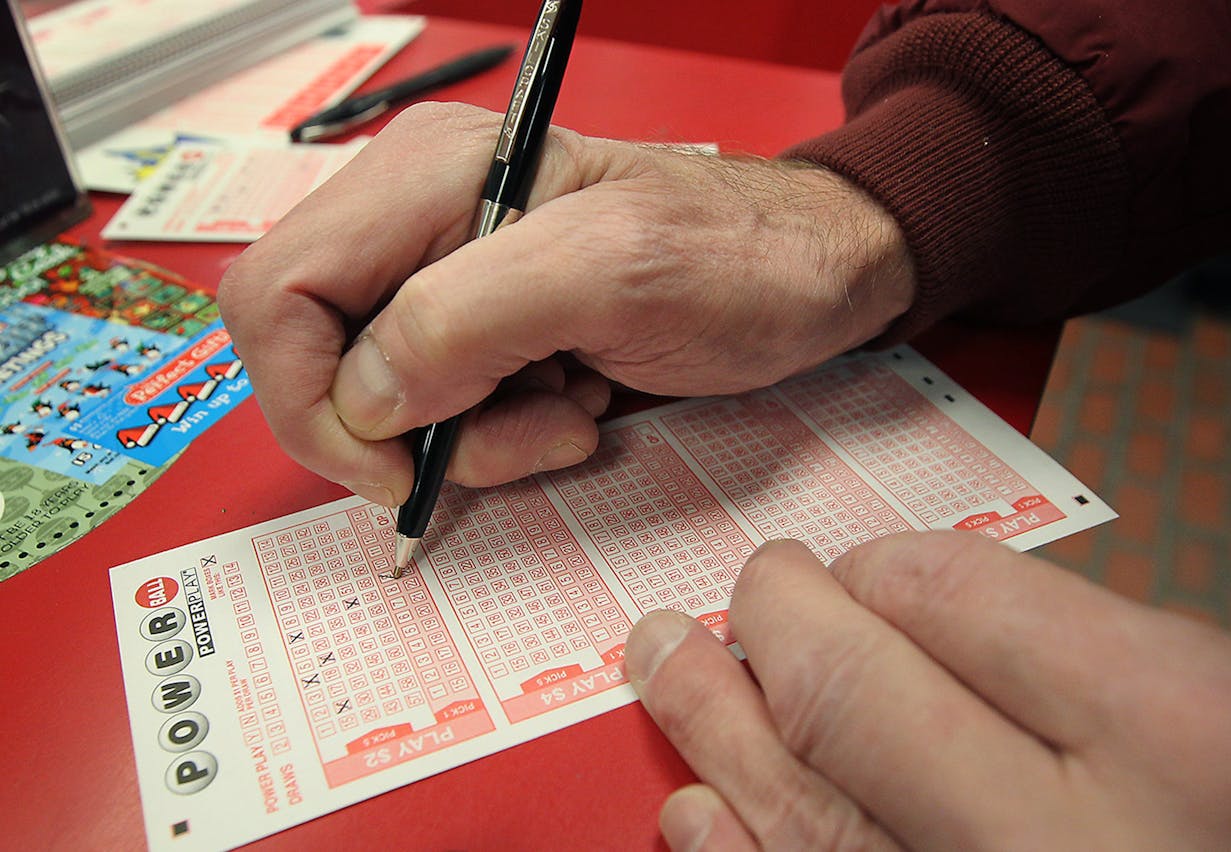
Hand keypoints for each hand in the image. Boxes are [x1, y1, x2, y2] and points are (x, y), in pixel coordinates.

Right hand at [218, 103, 913, 504]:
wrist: (812, 273)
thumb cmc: (741, 256)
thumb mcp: (616, 274)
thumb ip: (470, 319)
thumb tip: (361, 398)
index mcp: (427, 176)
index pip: (279, 294)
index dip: (313, 399)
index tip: (403, 462)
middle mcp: (417, 217)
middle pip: (318, 356)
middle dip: (404, 429)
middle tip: (525, 432)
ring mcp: (448, 273)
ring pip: (377, 398)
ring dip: (468, 438)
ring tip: (570, 410)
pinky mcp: (483, 324)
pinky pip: (436, 408)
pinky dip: (496, 434)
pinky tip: (573, 401)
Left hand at [625, 532, 1230, 849]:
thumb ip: (1058, 634)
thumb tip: (881, 598)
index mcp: (1190, 738)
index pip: (956, 602)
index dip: (880, 569)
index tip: (865, 570)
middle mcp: (1082, 851)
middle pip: (857, 705)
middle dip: (779, 625)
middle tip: (751, 589)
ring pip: (811, 814)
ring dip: (715, 724)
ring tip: (666, 659)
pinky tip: (696, 808)